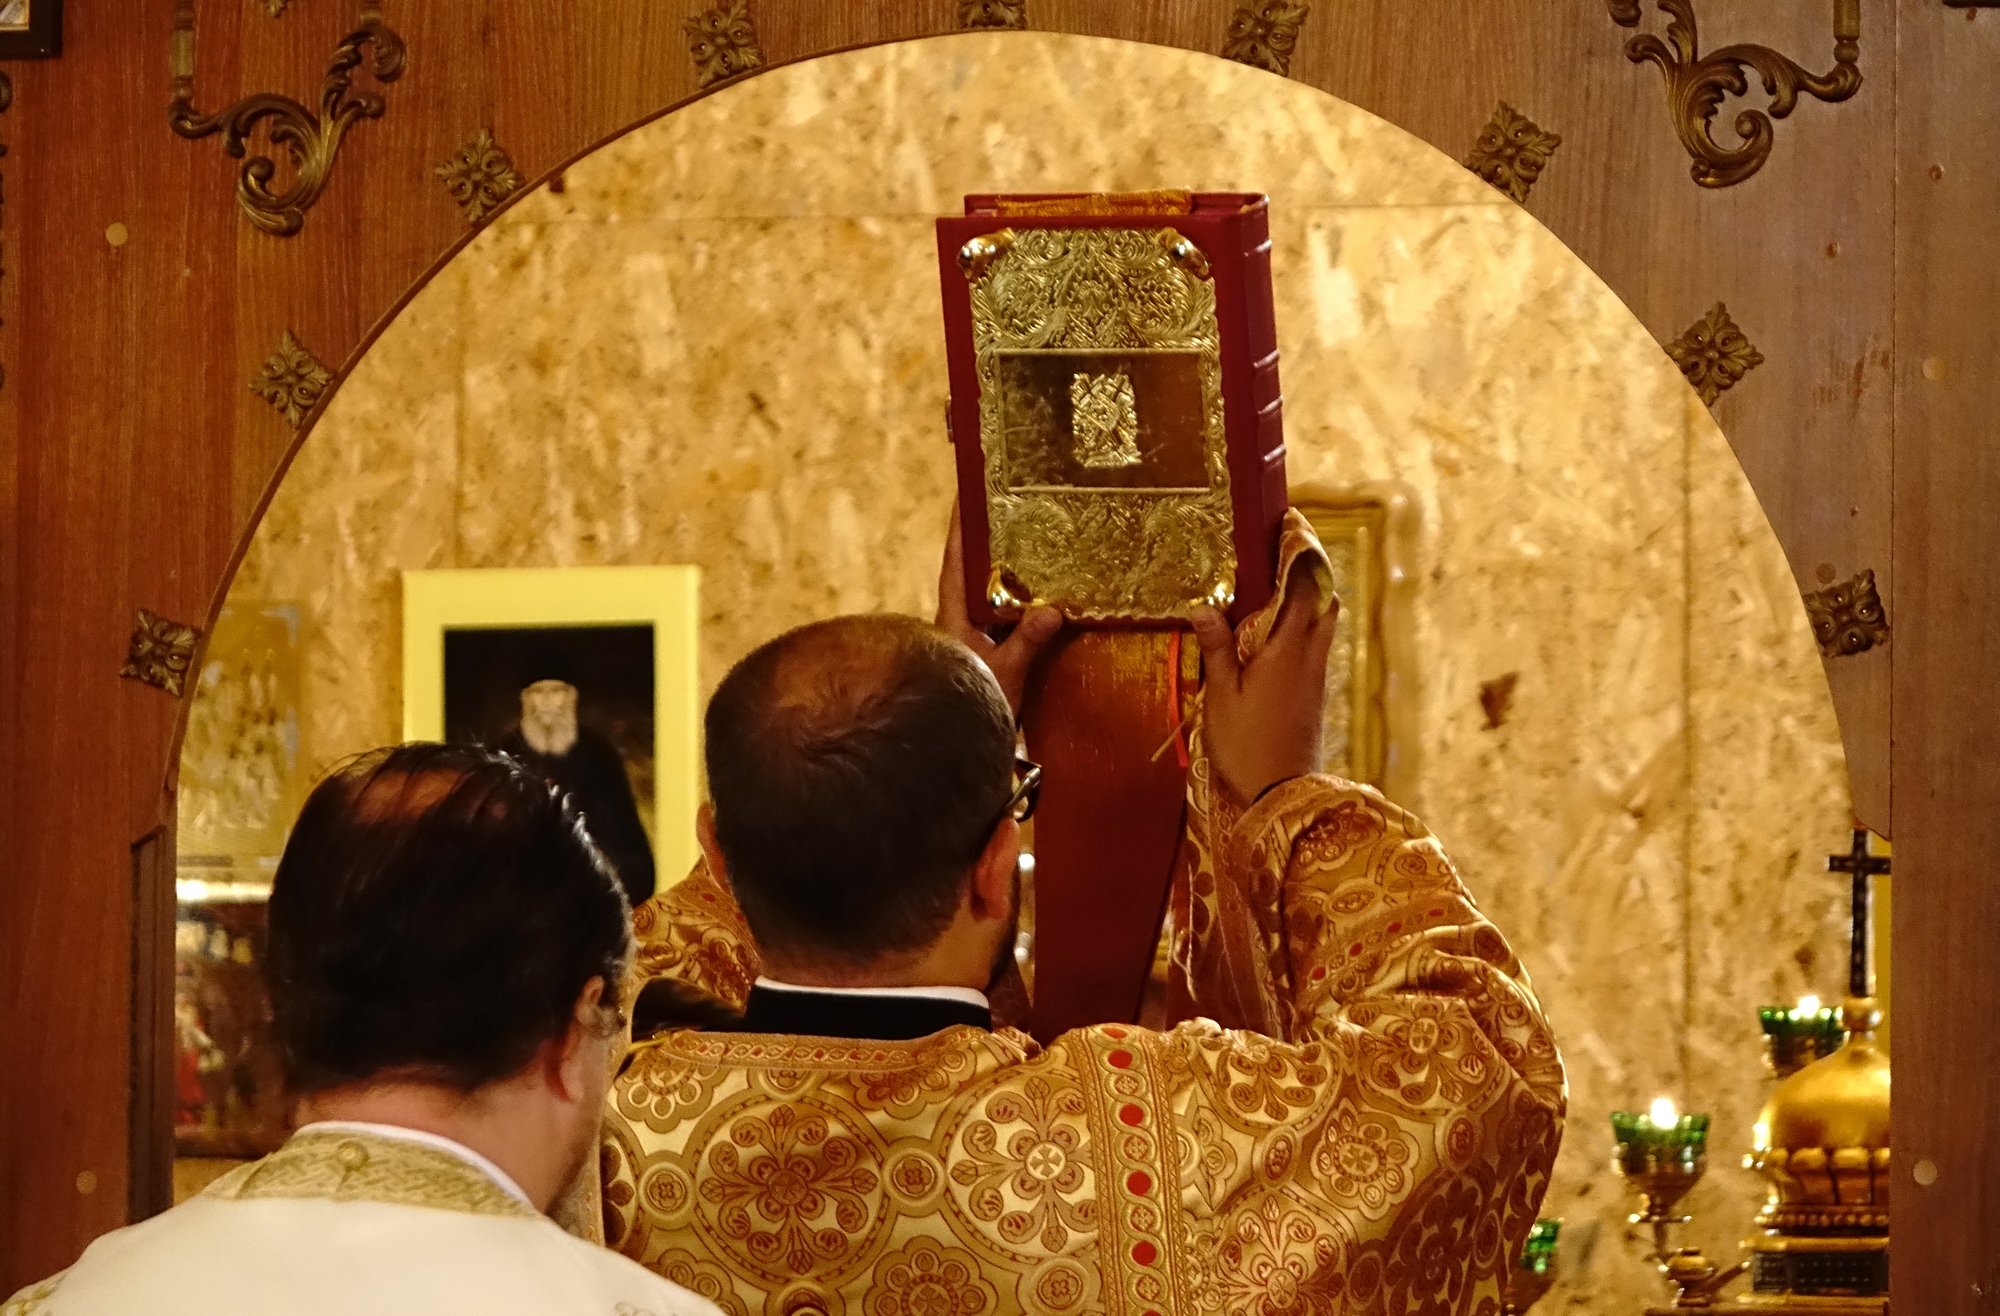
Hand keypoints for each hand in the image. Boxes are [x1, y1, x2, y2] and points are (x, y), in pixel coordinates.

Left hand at [935, 501, 1061, 715]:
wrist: (962, 755)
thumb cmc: (975, 711)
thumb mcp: (1006, 674)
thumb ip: (1027, 641)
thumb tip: (1053, 609)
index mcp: (953, 618)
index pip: (955, 563)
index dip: (960, 529)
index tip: (966, 495)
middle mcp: (958, 624)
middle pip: (973, 573)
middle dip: (989, 544)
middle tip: (1012, 511)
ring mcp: (972, 640)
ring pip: (990, 596)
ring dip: (1009, 574)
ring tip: (1035, 544)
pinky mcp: (987, 657)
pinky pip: (1005, 620)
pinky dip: (1022, 605)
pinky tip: (1046, 600)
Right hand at [1189, 558, 1338, 806]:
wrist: (1283, 795)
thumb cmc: (1246, 746)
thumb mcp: (1221, 698)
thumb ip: (1217, 649)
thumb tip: (1206, 606)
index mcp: (1286, 651)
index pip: (1303, 589)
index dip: (1300, 555)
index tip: (1291, 526)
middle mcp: (1309, 657)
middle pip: (1324, 601)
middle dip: (1311, 572)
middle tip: (1287, 550)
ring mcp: (1316, 676)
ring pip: (1323, 623)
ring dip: (1310, 598)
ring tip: (1281, 583)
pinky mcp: (1314, 694)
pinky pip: (1315, 645)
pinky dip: (1304, 624)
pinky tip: (1277, 630)